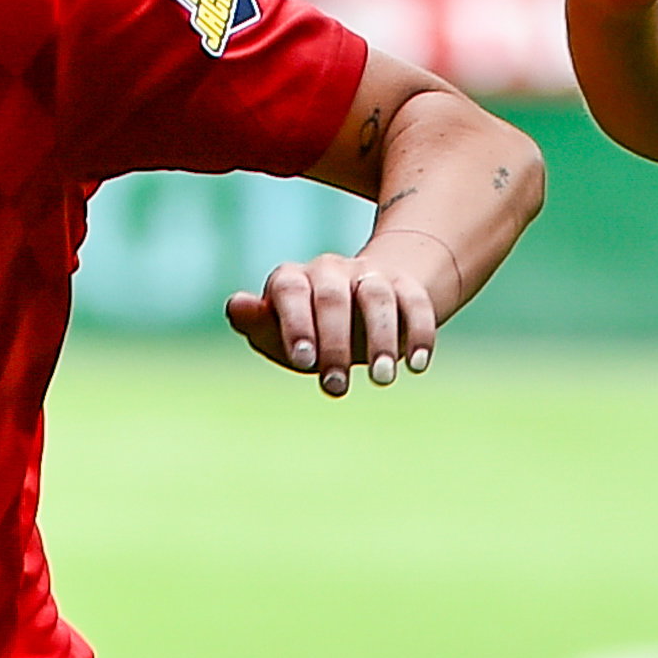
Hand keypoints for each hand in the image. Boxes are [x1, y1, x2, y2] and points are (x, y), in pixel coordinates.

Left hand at [230, 233, 450, 393]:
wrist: (361, 303)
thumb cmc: (310, 328)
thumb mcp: (280, 332)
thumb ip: (257, 323)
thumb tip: (237, 305)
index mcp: (293, 279)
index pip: (289, 289)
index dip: (296, 323)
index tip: (305, 361)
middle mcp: (330, 271)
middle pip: (332, 297)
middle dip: (335, 343)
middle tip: (336, 387)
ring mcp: (370, 276)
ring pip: (376, 296)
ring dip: (381, 339)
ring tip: (383, 380)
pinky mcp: (406, 287)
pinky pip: (416, 302)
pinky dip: (420, 332)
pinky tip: (417, 365)